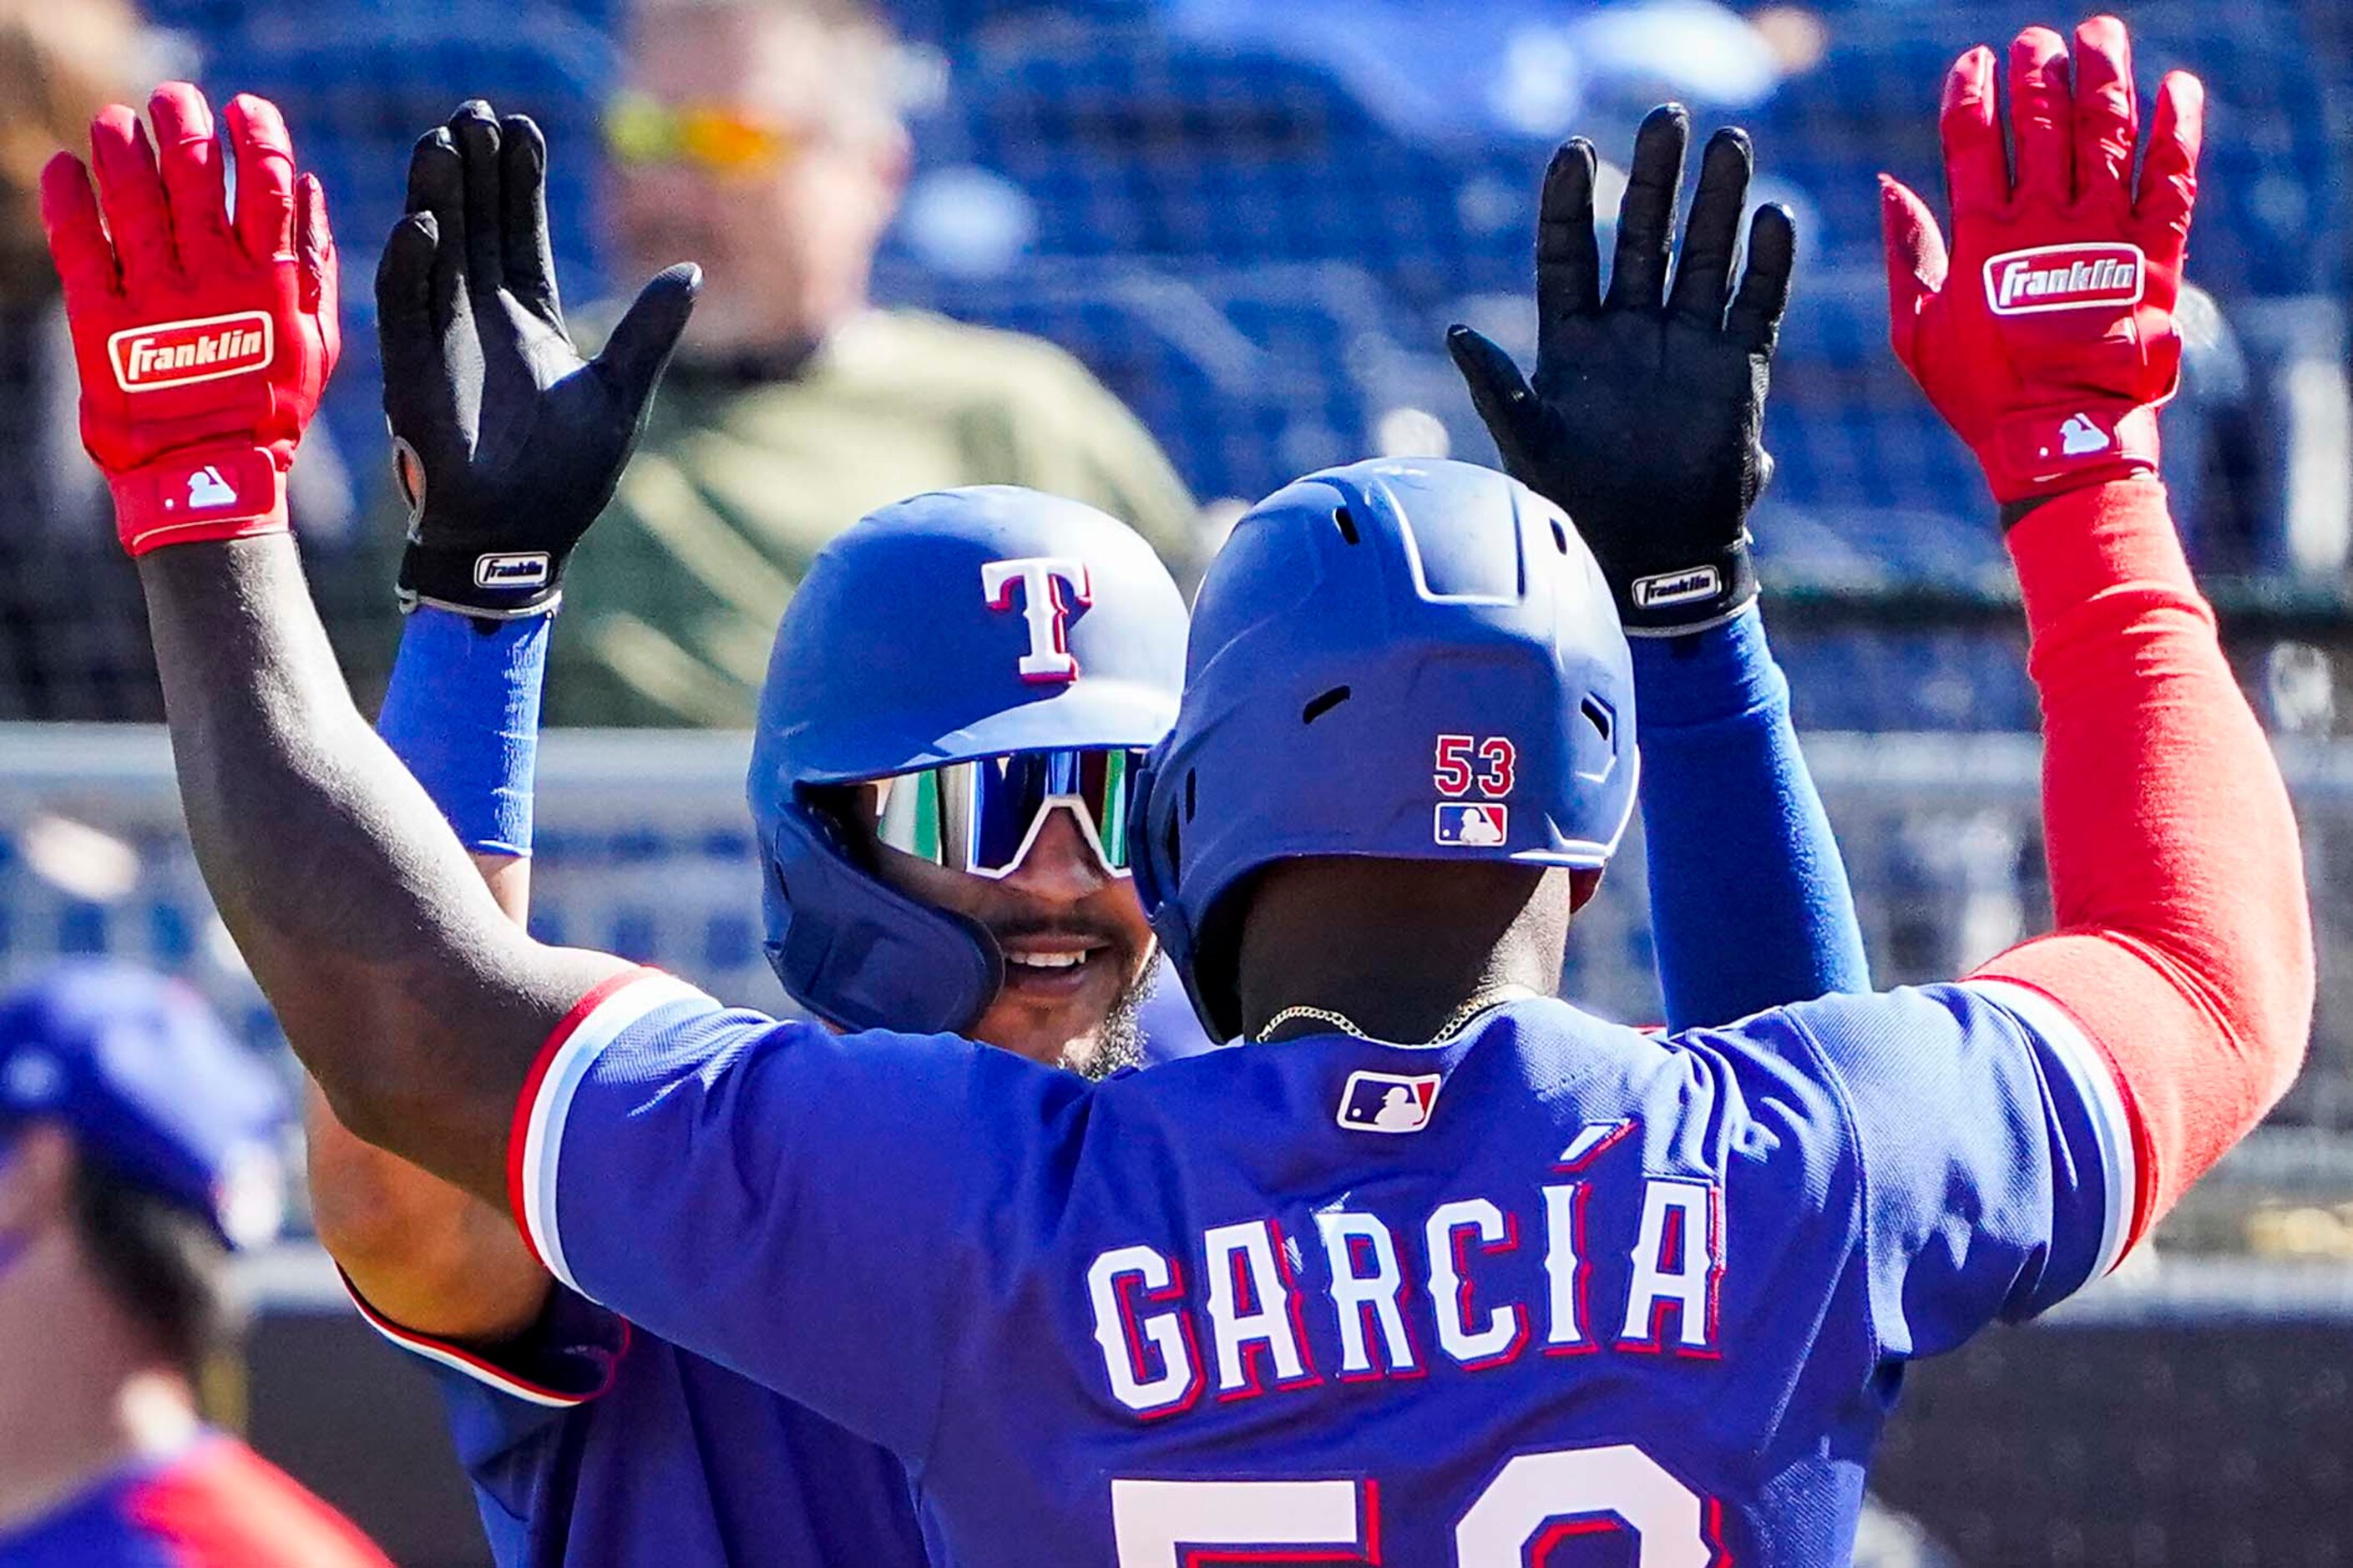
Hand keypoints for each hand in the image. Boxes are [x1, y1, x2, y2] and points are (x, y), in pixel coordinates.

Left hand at [40, 84, 337, 553]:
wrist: (209, 477)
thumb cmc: (270, 409)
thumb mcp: (315, 342)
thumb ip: (315, 267)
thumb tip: (309, 189)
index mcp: (272, 283)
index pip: (269, 186)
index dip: (258, 136)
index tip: (245, 107)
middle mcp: (215, 281)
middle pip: (197, 176)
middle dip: (185, 123)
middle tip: (173, 97)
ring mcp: (157, 299)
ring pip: (136, 199)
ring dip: (123, 148)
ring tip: (115, 121)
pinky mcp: (102, 321)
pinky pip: (79, 245)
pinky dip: (69, 200)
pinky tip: (66, 169)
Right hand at [380, 100, 699, 617]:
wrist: (522, 541)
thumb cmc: (566, 480)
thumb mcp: (619, 397)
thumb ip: (648, 334)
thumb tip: (689, 273)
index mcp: (528, 321)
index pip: (518, 234)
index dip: (519, 182)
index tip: (522, 126)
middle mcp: (479, 320)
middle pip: (475, 227)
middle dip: (475, 171)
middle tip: (474, 109)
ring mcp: (443, 342)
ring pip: (437, 255)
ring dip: (438, 199)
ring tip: (443, 141)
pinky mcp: (415, 373)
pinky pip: (407, 310)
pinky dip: (412, 267)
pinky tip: (421, 222)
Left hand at [1448, 105, 1792, 635]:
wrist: (1646, 560)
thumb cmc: (1576, 506)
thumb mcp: (1528, 444)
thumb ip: (1498, 388)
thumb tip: (1457, 331)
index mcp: (1572, 340)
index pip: (1566, 253)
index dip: (1568, 202)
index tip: (1572, 149)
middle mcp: (1630, 330)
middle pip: (1643, 236)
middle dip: (1655, 177)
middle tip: (1667, 115)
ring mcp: (1685, 344)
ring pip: (1704, 257)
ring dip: (1718, 202)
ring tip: (1731, 142)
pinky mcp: (1736, 369)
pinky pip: (1756, 306)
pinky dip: (1768, 266)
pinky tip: (1774, 218)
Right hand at [1879, 17, 2200, 508]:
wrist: (2062, 437)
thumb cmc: (1982, 394)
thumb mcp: (1918, 332)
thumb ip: (1908, 254)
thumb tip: (1890, 185)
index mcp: (1982, 239)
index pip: (1973, 140)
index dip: (1972, 92)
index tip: (1975, 60)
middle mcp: (2044, 223)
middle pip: (2043, 120)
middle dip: (2039, 70)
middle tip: (2038, 39)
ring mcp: (2103, 232)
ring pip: (2107, 131)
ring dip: (2104, 75)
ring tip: (2100, 34)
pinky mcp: (2155, 251)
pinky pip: (2171, 176)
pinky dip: (2177, 128)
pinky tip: (2177, 87)